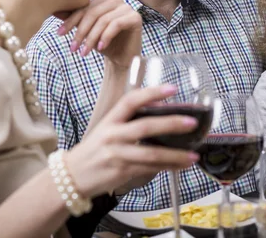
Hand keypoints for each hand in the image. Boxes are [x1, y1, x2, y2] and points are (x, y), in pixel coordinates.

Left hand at [58, 0, 141, 68]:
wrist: (121, 58)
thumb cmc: (103, 43)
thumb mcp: (85, 31)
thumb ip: (73, 19)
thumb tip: (54, 11)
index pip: (84, 8)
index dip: (71, 21)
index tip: (60, 34)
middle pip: (93, 13)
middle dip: (81, 32)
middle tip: (73, 48)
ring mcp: (127, 7)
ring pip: (103, 20)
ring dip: (91, 38)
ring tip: (84, 52)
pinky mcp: (135, 17)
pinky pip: (116, 25)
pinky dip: (106, 37)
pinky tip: (100, 48)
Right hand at [65, 85, 198, 198]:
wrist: (72, 176)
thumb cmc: (95, 150)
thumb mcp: (107, 129)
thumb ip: (129, 121)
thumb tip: (162, 111)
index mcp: (110, 120)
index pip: (130, 101)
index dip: (151, 93)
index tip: (172, 89)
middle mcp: (112, 135)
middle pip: (145, 127)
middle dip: (170, 124)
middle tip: (191, 122)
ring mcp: (117, 155)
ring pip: (151, 154)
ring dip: (176, 154)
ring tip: (194, 154)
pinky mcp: (122, 172)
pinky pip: (150, 169)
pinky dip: (169, 167)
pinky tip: (182, 165)